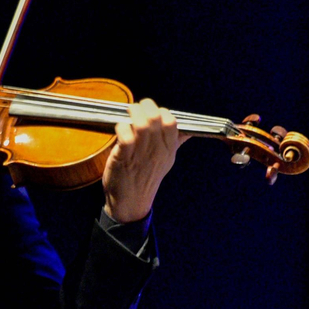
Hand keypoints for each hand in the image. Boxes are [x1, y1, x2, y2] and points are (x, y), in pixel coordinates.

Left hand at [102, 98, 182, 223]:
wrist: (132, 202)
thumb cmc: (147, 177)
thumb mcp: (167, 160)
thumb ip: (176, 142)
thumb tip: (188, 130)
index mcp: (168, 149)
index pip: (172, 122)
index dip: (162, 112)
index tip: (153, 113)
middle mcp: (157, 151)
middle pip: (156, 119)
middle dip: (145, 106)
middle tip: (137, 108)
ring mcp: (140, 154)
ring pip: (141, 125)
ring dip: (133, 114)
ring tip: (128, 113)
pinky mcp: (124, 158)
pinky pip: (125, 137)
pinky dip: (121, 127)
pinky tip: (120, 129)